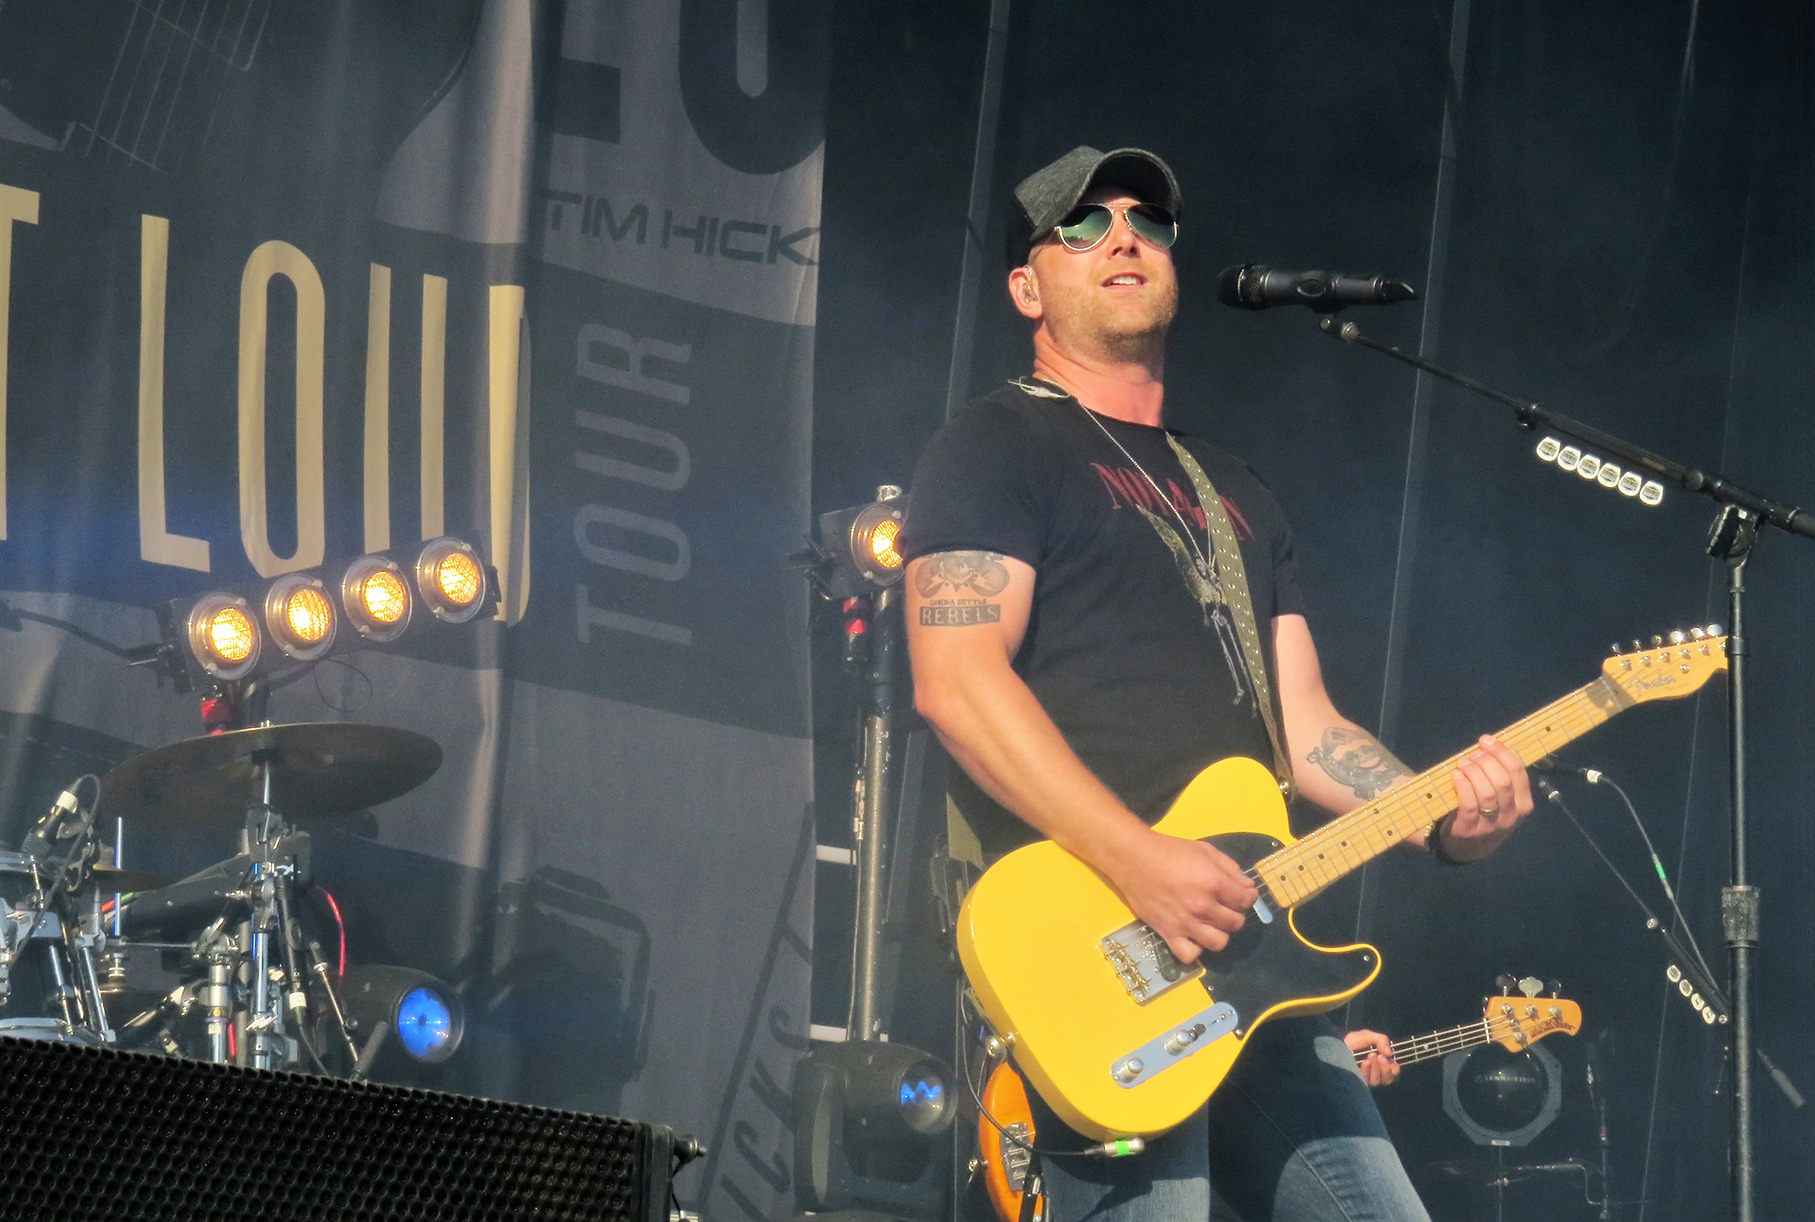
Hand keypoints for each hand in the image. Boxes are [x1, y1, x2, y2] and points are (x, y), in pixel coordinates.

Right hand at [1109, 827, 1257, 962]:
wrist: (1134, 859)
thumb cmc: (1170, 851)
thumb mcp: (1205, 850)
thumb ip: (1231, 869)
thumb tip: (1248, 888)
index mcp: (1213, 883)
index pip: (1246, 901)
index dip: (1248, 897)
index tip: (1242, 894)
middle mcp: (1202, 906)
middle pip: (1235, 923)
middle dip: (1235, 914)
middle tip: (1225, 906)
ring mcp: (1185, 923)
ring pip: (1219, 942)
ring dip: (1220, 933)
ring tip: (1211, 923)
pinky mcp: (1168, 933)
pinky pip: (1189, 955)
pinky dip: (1195, 949)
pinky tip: (1193, 936)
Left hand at [1345, 1029, 1398, 1086]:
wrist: (1335, 1044)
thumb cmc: (1352, 1041)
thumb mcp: (1368, 1036)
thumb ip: (1382, 1040)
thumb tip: (1390, 1054)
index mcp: (1380, 1064)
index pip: (1393, 1074)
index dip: (1395, 1070)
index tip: (1392, 1061)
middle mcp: (1374, 1074)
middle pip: (1388, 1079)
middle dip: (1386, 1067)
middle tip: (1379, 1056)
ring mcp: (1365, 1079)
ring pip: (1378, 1081)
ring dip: (1377, 1068)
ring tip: (1370, 1056)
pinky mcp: (1356, 1082)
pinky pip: (1367, 1081)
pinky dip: (1368, 1071)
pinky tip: (1364, 1062)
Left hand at [1442, 735, 1534, 861]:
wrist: (1469, 846)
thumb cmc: (1486, 812)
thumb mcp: (1502, 799)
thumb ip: (1500, 776)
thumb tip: (1490, 744)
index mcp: (1523, 803)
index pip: (1518, 772)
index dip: (1502, 752)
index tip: (1486, 740)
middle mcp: (1510, 815)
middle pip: (1502, 782)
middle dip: (1486, 762)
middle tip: (1473, 754)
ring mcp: (1491, 825)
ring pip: (1487, 793)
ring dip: (1473, 772)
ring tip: (1462, 763)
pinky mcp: (1469, 830)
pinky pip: (1469, 806)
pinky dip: (1463, 788)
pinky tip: (1456, 777)